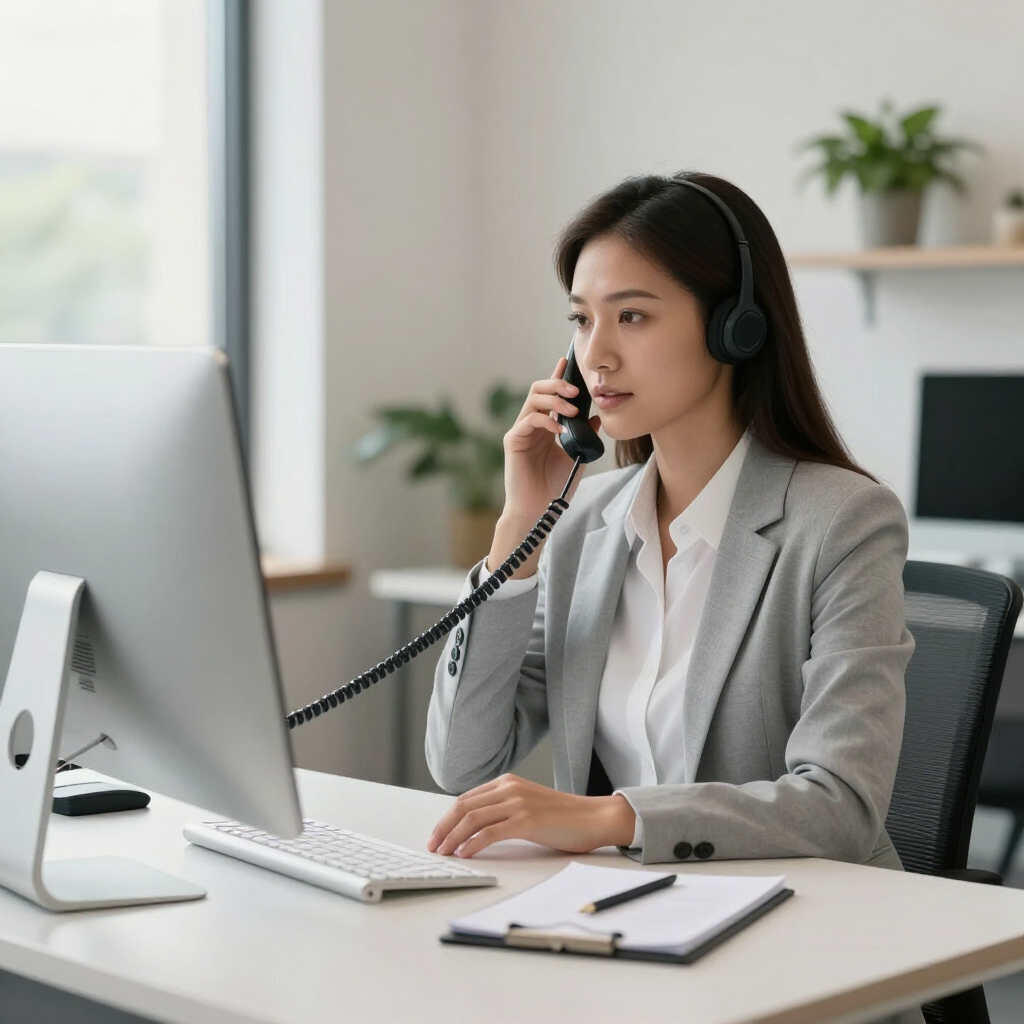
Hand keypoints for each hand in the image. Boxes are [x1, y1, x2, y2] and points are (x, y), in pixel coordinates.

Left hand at [426, 774, 635, 858]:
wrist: (594, 817)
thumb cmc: (564, 817)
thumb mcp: (528, 805)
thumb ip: (504, 809)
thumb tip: (475, 828)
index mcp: (508, 782)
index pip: (467, 798)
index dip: (447, 817)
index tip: (437, 834)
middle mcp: (510, 788)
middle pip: (464, 806)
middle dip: (443, 827)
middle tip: (432, 845)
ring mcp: (518, 802)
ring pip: (472, 818)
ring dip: (452, 837)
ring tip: (443, 853)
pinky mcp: (526, 820)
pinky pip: (490, 832)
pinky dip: (472, 844)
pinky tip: (464, 854)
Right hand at [488, 358, 600, 578]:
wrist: (539, 510)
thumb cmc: (555, 487)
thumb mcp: (577, 457)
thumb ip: (584, 436)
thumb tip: (595, 416)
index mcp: (545, 426)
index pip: (550, 395)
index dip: (557, 376)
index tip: (567, 360)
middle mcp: (531, 425)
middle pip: (539, 390)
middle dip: (557, 384)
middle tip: (576, 389)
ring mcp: (520, 432)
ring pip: (533, 400)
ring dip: (554, 400)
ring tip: (572, 409)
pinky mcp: (513, 441)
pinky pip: (528, 420)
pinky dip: (545, 421)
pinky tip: (559, 429)